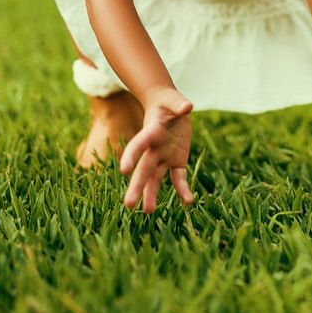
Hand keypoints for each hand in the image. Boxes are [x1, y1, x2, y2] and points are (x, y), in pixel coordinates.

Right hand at [118, 88, 193, 211]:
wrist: (167, 107)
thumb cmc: (168, 102)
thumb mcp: (173, 100)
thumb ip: (178, 104)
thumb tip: (187, 107)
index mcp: (150, 132)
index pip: (138, 145)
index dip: (131, 156)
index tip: (123, 170)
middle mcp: (154, 148)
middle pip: (144, 169)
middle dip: (137, 186)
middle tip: (128, 204)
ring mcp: (163, 156)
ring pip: (155, 178)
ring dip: (151, 194)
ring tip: (148, 211)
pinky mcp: (176, 161)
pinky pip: (177, 178)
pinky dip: (182, 189)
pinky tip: (188, 201)